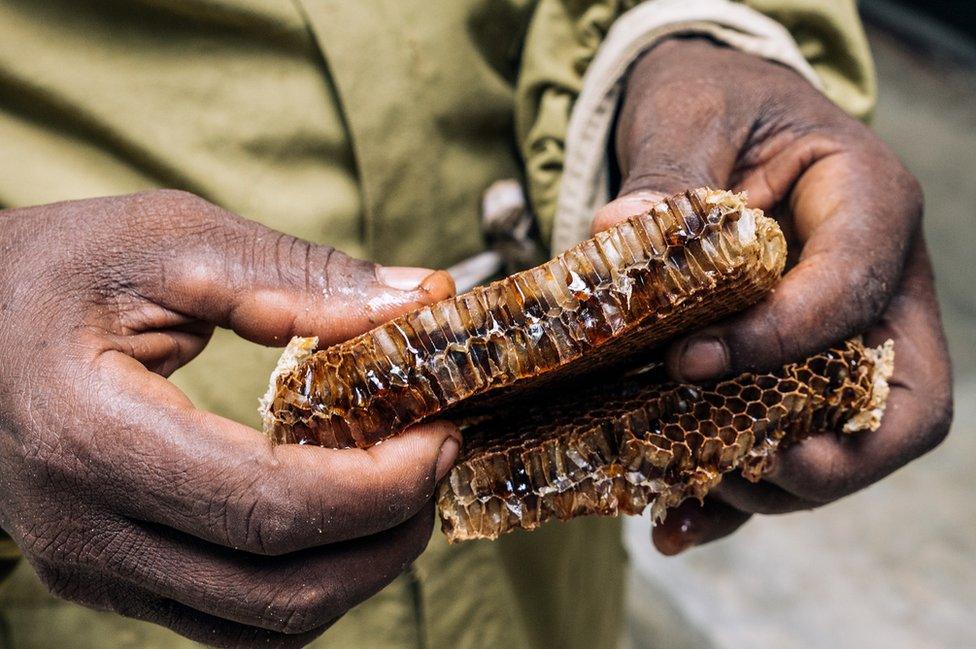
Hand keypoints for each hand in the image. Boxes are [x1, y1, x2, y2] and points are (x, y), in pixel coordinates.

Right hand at [0, 190, 459, 645]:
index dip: (378, 486)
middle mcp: (84, 531)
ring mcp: (92, 568)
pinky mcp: (107, 576)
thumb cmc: (48, 271)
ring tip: (401, 486)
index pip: (268, 508)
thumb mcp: (167, 241)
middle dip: (388, 532)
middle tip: (437, 455)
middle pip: (280, 588)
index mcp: (90, 437)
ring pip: (264, 624)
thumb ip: (297, 276)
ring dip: (359, 567)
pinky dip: (309, 580)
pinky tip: (339, 515)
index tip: (439, 434)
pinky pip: (233, 618)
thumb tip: (419, 300)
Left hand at [595, 38, 952, 553]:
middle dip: (824, 457)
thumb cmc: (717, 102)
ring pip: (848, 443)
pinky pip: (788, 445)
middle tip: (731, 468)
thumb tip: (620, 232)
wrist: (717, 117)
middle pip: (901, 403)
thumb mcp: (691, 115)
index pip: (854, 291)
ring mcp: (846, 337)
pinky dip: (737, 492)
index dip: (782, 341)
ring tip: (683, 496)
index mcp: (870, 204)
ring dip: (771, 487)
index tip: (688, 363)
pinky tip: (675, 524)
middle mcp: (878, 283)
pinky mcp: (799, 370)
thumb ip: (666, 176)